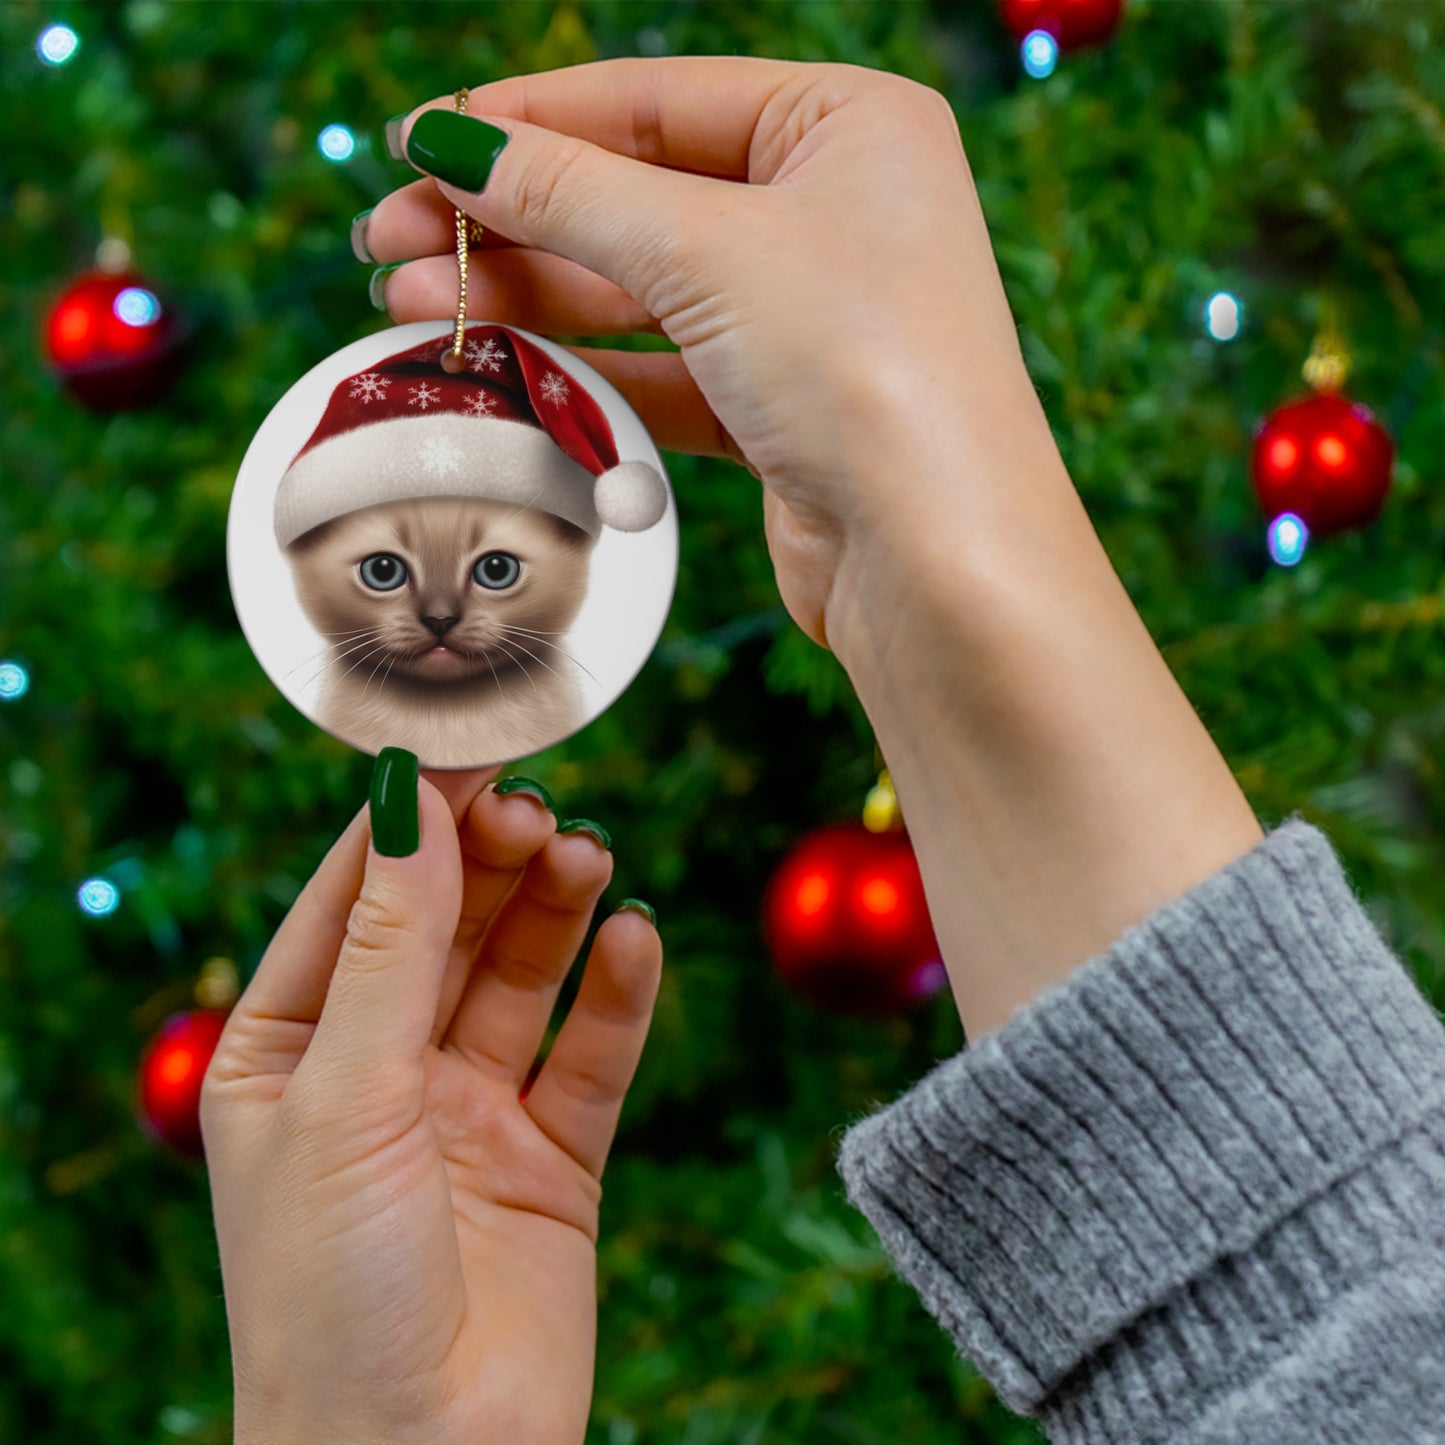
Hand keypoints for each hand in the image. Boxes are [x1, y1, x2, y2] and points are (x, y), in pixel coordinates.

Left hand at [201, 764, 661, 1444]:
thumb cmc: (331, 1294)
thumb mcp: (344, 1095)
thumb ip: (390, 946)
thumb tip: (408, 802)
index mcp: (289, 1053)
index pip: (353, 902)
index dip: (410, 823)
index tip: (469, 748)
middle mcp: (380, 1073)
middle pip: (447, 928)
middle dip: (491, 862)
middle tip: (541, 808)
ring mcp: (469, 1114)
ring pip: (522, 977)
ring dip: (556, 911)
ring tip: (589, 857)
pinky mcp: (552, 1160)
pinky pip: (590, 1055)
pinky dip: (617, 994)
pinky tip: (635, 938)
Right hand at [362, 61, 1261, 1043]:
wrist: (937, 559)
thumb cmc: (865, 370)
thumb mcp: (706, 251)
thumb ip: (570, 193)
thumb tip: (449, 143)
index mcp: (848, 126)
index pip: (656, 99)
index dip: (528, 122)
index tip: (420, 146)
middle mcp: (835, 211)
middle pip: (637, 196)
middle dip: (511, 220)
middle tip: (389, 241)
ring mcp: (809, 314)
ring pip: (640, 289)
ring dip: (528, 294)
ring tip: (412, 301)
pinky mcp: (782, 407)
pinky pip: (662, 366)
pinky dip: (582, 365)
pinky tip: (495, 360)